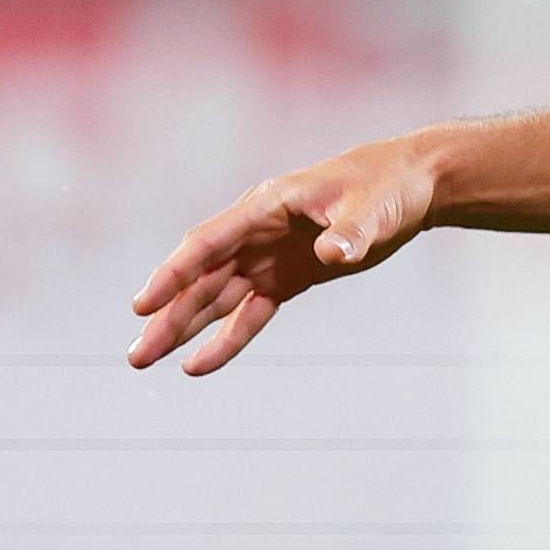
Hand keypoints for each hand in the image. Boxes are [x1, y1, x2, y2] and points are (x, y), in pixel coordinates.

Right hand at [127, 136, 441, 372]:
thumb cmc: (389, 186)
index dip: (173, 274)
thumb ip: (350, 232)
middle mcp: (256, 232)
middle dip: (168, 316)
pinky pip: (249, 312)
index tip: (143, 305)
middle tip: (137, 355)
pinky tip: (199, 364)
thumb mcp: (374, 208)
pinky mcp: (286, 277)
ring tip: (146, 359)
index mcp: (266, 206)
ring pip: (216, 298)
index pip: (207, 243)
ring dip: (183, 328)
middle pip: (201, 278)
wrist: (411, 185)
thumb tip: (332, 253)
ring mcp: (268, 256)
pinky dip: (227, 338)